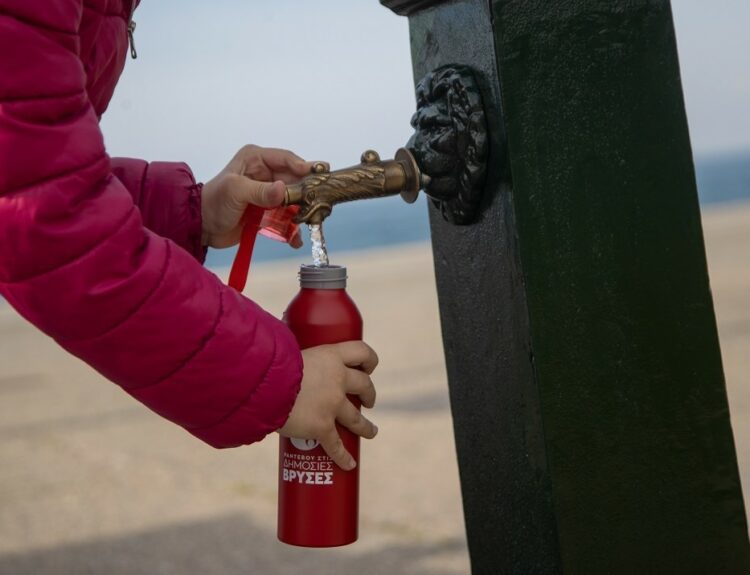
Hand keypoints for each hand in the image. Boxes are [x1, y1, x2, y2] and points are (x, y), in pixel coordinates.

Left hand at [201, 145, 322, 247]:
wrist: (203, 227)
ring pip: (294, 199)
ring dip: (301, 211)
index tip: (317, 174)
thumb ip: (260, 191)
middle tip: (318, 200)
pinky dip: (292, 228)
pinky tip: (295, 238)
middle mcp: (265, 173)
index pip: (285, 159)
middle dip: (306, 192)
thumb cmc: (214, 202)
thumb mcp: (236, 192)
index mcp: (256, 159)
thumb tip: (282, 190)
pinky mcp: (269, 211)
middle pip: (294, 180)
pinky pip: (287, 217)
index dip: (303, 166)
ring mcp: (268, 193)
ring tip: (308, 221)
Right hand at [278, 341, 378, 469]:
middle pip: (365, 386)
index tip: (368, 368)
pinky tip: (348, 463)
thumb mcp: (286, 352)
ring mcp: (332, 405)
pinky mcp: (321, 427)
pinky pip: (336, 445)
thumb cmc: (266, 363)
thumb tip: (276, 353)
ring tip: (370, 431)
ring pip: (357, 419)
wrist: (260, 384)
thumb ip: (289, 356)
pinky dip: (343, 456)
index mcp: (331, 356)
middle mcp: (337, 379)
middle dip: (369, 394)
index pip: (362, 352)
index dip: (369, 361)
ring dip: (366, 427)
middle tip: (367, 401)